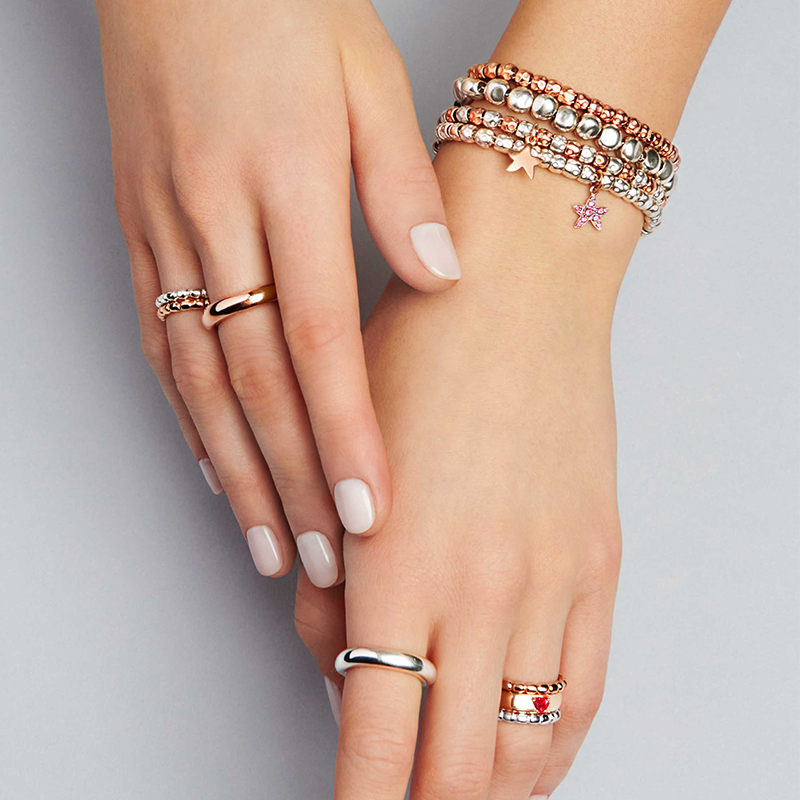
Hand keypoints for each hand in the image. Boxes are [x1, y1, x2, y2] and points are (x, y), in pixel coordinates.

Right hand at [97, 0, 459, 586]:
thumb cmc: (282, 11)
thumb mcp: (367, 79)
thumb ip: (401, 186)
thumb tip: (442, 277)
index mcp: (281, 183)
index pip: (319, 340)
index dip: (345, 434)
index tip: (370, 510)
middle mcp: (216, 221)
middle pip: (258, 381)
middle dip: (294, 481)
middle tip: (325, 560)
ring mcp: (167, 235)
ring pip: (201, 380)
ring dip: (239, 472)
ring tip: (270, 544)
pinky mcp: (140, 238)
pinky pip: (161, 346)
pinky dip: (189, 417)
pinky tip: (214, 466)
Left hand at [296, 143, 630, 797]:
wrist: (516, 292)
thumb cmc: (418, 356)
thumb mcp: (342, 468)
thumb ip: (338, 589)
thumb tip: (345, 672)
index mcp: (400, 569)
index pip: (376, 742)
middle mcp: (485, 589)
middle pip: (456, 767)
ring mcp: (553, 580)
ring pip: (528, 745)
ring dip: (488, 787)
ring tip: (457, 791)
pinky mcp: (599, 562)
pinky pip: (583, 690)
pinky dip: (552, 743)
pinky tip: (526, 750)